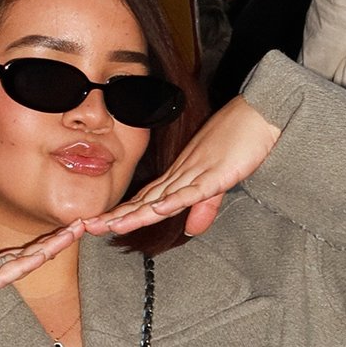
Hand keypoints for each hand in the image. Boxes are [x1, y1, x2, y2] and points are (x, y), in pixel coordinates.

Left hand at [83, 96, 282, 237]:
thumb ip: (204, 206)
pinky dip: (174, 202)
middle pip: (143, 201)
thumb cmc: (238, 142)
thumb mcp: (218, 181)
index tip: (99, 225)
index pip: (144, 200)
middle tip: (87, 228)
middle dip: (116, 217)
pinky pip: (191, 191)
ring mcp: (195, 173)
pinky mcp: (214, 174)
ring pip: (160, 199)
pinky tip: (157, 211)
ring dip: (135, 214)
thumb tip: (192, 231)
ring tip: (110, 226)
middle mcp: (180, 175)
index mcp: (178, 176)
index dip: (123, 214)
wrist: (258, 115)